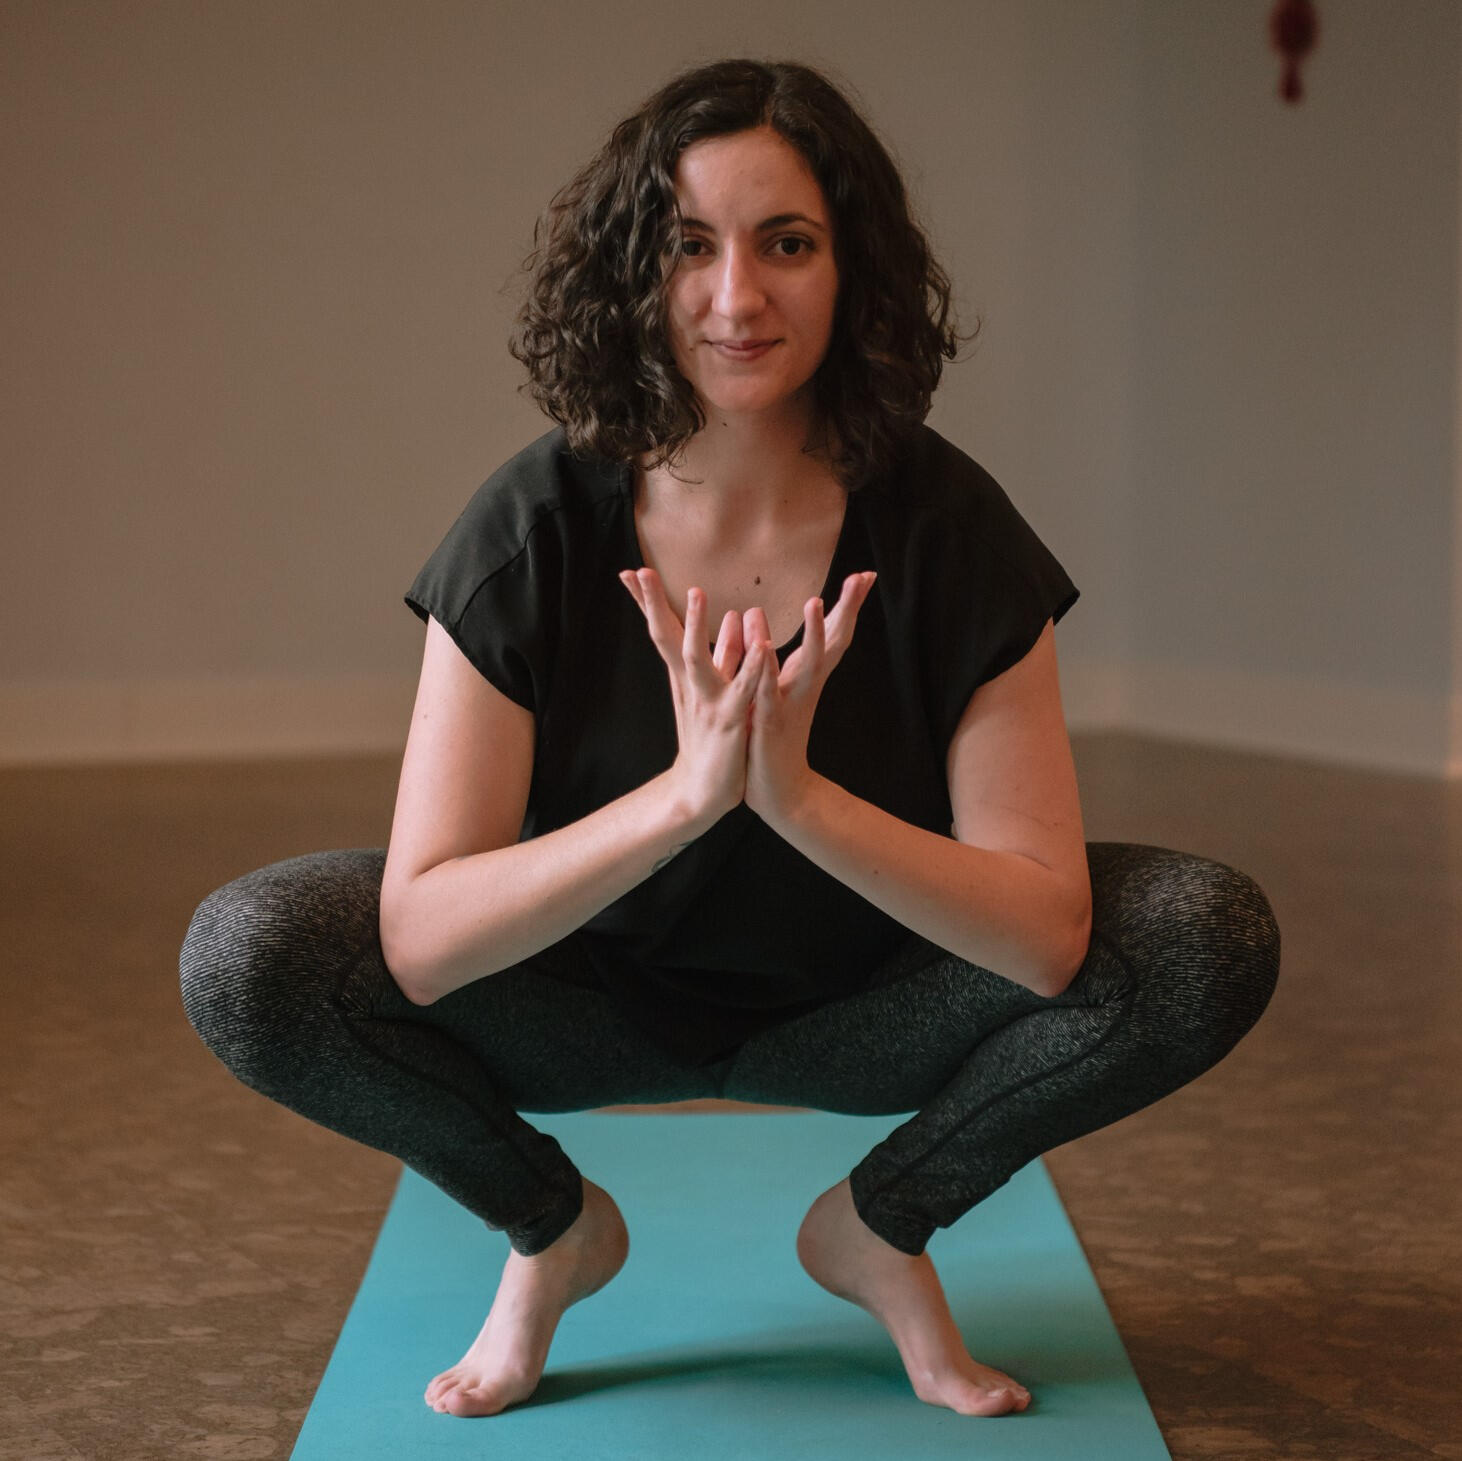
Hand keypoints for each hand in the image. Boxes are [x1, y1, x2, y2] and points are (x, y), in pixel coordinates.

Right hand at [620, 568, 766, 828]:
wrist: (701, 791)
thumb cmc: (711, 737)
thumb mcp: (717, 690)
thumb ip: (726, 653)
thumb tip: (731, 618)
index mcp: (684, 675)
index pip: (661, 630)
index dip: (646, 601)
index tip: (630, 569)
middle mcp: (688, 684)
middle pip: (665, 637)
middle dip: (653, 603)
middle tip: (640, 571)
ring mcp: (706, 702)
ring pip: (695, 659)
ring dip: (694, 626)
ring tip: (695, 592)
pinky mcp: (729, 722)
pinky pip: (742, 690)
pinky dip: (750, 668)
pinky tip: (761, 647)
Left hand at [743, 571, 876, 825]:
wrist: (778, 791)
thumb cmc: (771, 734)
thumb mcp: (774, 690)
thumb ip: (768, 657)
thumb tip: (759, 621)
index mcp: (807, 677)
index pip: (833, 635)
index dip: (849, 606)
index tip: (865, 574)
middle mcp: (806, 687)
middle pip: (832, 644)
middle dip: (844, 611)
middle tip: (859, 578)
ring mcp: (791, 705)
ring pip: (806, 665)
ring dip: (812, 634)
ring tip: (814, 602)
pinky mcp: (769, 723)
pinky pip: (769, 694)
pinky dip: (768, 672)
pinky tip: (765, 650)